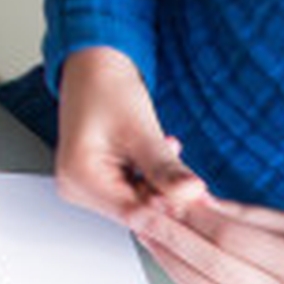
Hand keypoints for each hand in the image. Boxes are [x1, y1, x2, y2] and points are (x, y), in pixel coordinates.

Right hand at [50, 48, 200, 226]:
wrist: (92, 67)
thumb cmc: (105, 88)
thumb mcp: (140, 128)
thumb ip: (165, 168)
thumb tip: (192, 193)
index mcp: (78, 177)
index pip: (135, 215)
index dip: (175, 216)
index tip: (207, 213)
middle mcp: (76, 187)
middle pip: (138, 211)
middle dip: (172, 198)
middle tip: (200, 185)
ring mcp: (85, 186)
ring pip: (141, 203)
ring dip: (165, 187)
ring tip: (170, 152)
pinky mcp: (98, 182)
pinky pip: (136, 193)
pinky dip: (156, 182)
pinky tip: (161, 157)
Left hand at [129, 194, 283, 283]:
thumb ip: (256, 216)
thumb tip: (202, 202)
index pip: (230, 238)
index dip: (191, 215)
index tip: (164, 193)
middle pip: (212, 266)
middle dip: (170, 236)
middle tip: (140, 209)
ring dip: (170, 262)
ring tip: (147, 233)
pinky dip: (188, 283)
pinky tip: (171, 262)